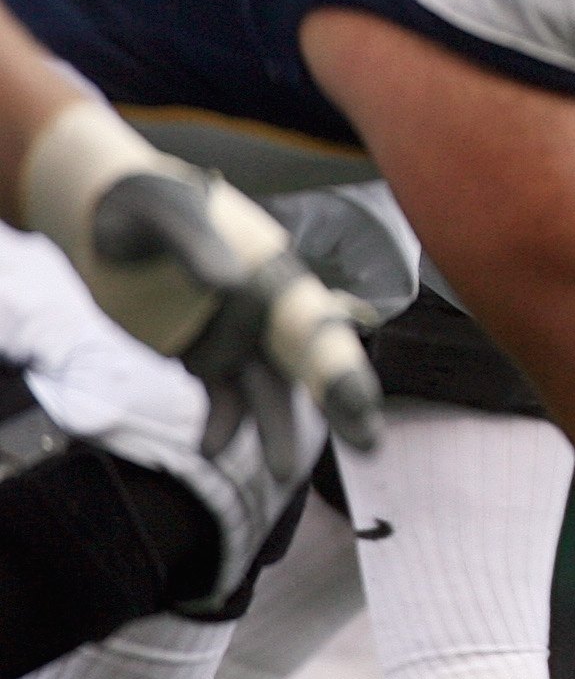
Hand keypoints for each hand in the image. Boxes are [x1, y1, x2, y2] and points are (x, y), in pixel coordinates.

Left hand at [22, 104, 382, 481]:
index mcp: (273, 273)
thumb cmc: (140, 201)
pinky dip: (221, 426)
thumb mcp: (164, 212)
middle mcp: (268, 310)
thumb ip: (197, 245)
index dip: (338, 364)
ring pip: (269, 392)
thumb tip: (233, 283)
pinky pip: (222, 400)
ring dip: (279, 432)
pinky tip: (209, 449)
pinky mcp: (204, 358)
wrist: (101, 217)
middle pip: (310, 363)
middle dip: (340, 403)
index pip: (313, 324)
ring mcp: (237, 338)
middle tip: (369, 443)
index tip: (359, 402)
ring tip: (282, 476)